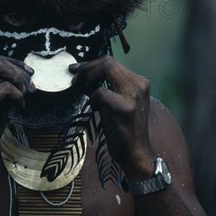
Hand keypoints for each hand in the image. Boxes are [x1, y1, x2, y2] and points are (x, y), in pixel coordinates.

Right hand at [0, 56, 34, 165]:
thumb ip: (5, 93)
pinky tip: (20, 105)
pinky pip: (5, 88)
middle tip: (31, 86)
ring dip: (19, 79)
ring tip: (26, 94)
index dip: (15, 64)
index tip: (29, 73)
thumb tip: (22, 82)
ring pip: (0, 67)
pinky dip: (17, 95)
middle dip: (19, 70)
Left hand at [70, 56, 153, 177]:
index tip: (77, 69)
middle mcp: (139, 84)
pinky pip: (100, 93)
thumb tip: (88, 72)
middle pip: (108, 62)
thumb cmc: (124, 128)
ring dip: (89, 80)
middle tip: (75, 78)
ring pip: (105, 70)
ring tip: (86, 93)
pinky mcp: (124, 107)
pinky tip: (95, 109)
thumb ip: (112, 86)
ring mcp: (133, 95)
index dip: (91, 64)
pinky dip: (93, 99)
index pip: (112, 62)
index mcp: (139, 82)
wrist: (136, 152)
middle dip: (87, 68)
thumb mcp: (122, 101)